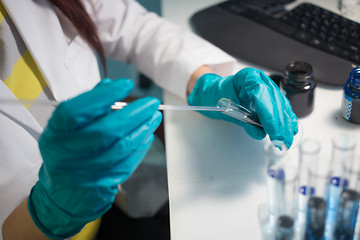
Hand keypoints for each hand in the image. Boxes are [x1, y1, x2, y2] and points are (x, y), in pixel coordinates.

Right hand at [28, 78, 161, 238]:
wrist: (62, 193)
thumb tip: (110, 85)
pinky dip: (140, 147)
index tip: (126, 84)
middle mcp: (66, 154)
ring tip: (154, 117)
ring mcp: (85, 173)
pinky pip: (127, 164)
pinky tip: (146, 135)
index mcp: (55, 134)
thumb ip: (87, 106)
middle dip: (134, 114)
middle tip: (152, 103)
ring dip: (143, 130)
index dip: (103, 96)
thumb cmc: (67, 152)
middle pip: (105, 131)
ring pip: (121, 148)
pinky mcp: (101, 185)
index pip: (76, 111)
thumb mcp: (67, 128)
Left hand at [187, 67, 297, 147]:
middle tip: (280, 140)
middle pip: (275, 101)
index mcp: (248, 77)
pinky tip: (291, 131)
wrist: (218, 92)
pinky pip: (283, 108)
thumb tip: (259, 133)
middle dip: (279, 123)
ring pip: (282, 105)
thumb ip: (243, 121)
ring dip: (286, 125)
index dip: (269, 114)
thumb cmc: (219, 96)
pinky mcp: (272, 96)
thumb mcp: (226, 109)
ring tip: (285, 140)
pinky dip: (287, 120)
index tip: (272, 131)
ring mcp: (268, 86)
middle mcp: (261, 79)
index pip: (261, 94)